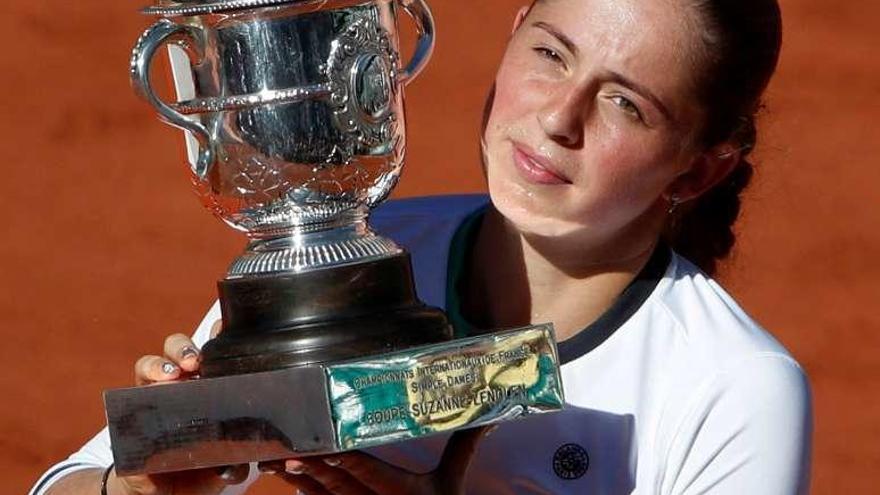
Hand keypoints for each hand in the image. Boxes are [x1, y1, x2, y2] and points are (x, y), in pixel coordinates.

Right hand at [110, 321, 249, 494]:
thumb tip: (240, 467)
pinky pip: (132, 390)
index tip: (224, 331)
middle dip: (184, 348)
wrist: (164, 494)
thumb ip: (235, 464)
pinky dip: (144, 382)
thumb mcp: (223, 466)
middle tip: (195, 362)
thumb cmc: (199, 470)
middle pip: (178, 348)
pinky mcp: (134, 412)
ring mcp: (155, 395)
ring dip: (160, 363)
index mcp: (209, 389)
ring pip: (151, 363)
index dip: (217, 336)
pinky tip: (154, 387)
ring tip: (172, 374)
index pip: (213, 354)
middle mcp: (181, 385)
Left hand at [266, 425, 492, 494]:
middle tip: (288, 448)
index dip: (347, 462)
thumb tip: (490, 414)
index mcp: (403, 494)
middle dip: (312, 466)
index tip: (328, 449)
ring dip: (297, 478)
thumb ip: (464, 446)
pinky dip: (302, 489)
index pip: (371, 474)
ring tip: (274, 458)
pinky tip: (285, 473)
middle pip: (339, 485)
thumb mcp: (453, 482)